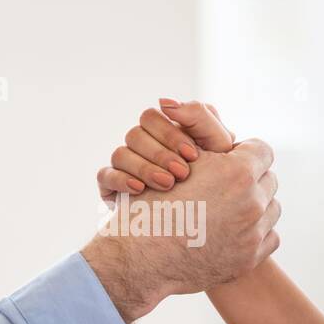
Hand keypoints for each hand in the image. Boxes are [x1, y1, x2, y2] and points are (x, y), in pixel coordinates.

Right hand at [82, 135, 279, 323]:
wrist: (142, 257)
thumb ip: (209, 146)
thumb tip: (231, 141)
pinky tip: (234, 232)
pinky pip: (269, 237)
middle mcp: (251, 202)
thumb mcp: (179, 164)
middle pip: (269, 179)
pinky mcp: (250, 258)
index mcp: (237, 172)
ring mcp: (253, 233)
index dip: (245, 152)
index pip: (261, 150)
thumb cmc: (154, 206)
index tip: (232, 160)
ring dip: (256, 206)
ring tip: (231, 210)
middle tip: (228, 187)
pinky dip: (256, 234)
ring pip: (271, 209)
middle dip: (251, 180)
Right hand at [97, 98, 235, 203]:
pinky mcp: (112, 186)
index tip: (193, 155)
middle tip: (182, 173)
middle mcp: (141, 144)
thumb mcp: (218, 147)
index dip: (169, 134)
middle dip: (160, 153)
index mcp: (163, 130)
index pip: (151, 117)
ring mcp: (125, 165)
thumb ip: (200, 117)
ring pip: (120, 153)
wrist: (206, 221)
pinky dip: (121, 180)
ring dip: (145, 168)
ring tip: (168, 185)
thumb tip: (165, 102)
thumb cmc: (219, 179)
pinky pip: (104, 175)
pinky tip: (140, 190)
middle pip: (134, 134)